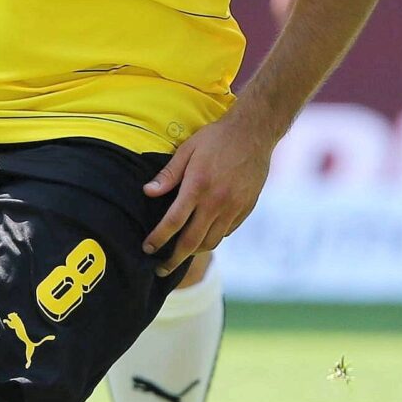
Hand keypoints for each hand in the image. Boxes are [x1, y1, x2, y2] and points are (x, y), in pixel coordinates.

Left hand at [142, 103, 277, 275]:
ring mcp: (233, 208)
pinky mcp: (246, 209)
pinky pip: (226, 232)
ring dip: (194, 252)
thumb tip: (148, 192)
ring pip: (211, 242)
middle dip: (173, 259)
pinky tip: (204, 235)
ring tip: (182, 254)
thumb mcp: (187, 149)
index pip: (173, 222)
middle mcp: (216, 202)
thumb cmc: (217, 138)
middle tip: (161, 269)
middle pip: (191, 242)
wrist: (254, 133)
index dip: (158, 239)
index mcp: (197, 187)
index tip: (147, 249)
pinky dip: (213, 238)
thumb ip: (168, 174)